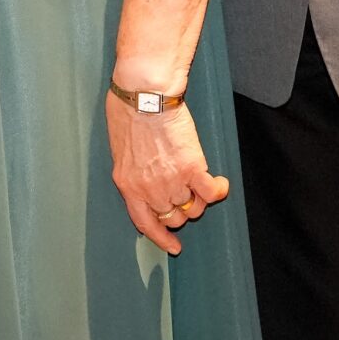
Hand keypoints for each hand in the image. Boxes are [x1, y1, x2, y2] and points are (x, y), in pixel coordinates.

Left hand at [106, 96, 228, 256]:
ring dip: (198, 199)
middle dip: (180, 210)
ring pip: (193, 207)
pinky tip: (219, 183)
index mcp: (127, 184)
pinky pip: (211, 193)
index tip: (172, 245)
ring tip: (199, 182)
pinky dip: (218, 190)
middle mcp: (149, 189)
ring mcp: (171, 181)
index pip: (145, 223)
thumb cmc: (127, 112)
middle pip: (172, 217)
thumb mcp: (119, 150)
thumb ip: (132, 172)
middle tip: (185, 194)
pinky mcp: (192, 168)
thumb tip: (144, 182)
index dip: (160, 238)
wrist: (144, 94)